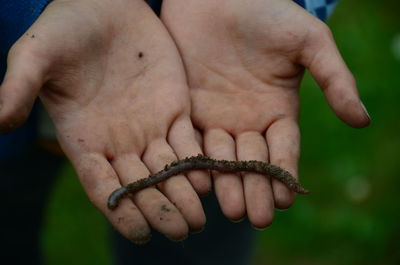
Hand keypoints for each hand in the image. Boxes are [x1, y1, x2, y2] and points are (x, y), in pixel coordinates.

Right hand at [0, 0, 209, 242]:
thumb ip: (19, 87)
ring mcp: (149, 127)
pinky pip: (188, 142)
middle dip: (161, 210)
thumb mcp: (36, 55)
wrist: (104, 5)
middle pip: (141, 186)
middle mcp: (119, 141)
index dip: (121, 211)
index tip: (141, 234)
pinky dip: (198, 162)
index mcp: (85, 139)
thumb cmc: (64, 28)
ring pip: (168, 170)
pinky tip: (209, 179)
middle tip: (182, 233)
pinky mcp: (174, 110)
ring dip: (184, 194)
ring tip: (200, 220)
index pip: (103, 186)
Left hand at [161, 0, 369, 227]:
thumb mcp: (308, 41)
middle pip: (252, 162)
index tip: (284, 198)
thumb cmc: (267, 12)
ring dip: (226, 184)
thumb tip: (362, 121)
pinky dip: (194, 161)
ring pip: (222, 159)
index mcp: (277, 111)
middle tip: (254, 216)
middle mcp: (247, 122)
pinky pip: (191, 141)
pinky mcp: (188, 111)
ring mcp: (217, 119)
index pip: (283, 150)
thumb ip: (334, 79)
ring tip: (230, 208)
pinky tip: (197, 180)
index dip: (283, 172)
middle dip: (254, 189)